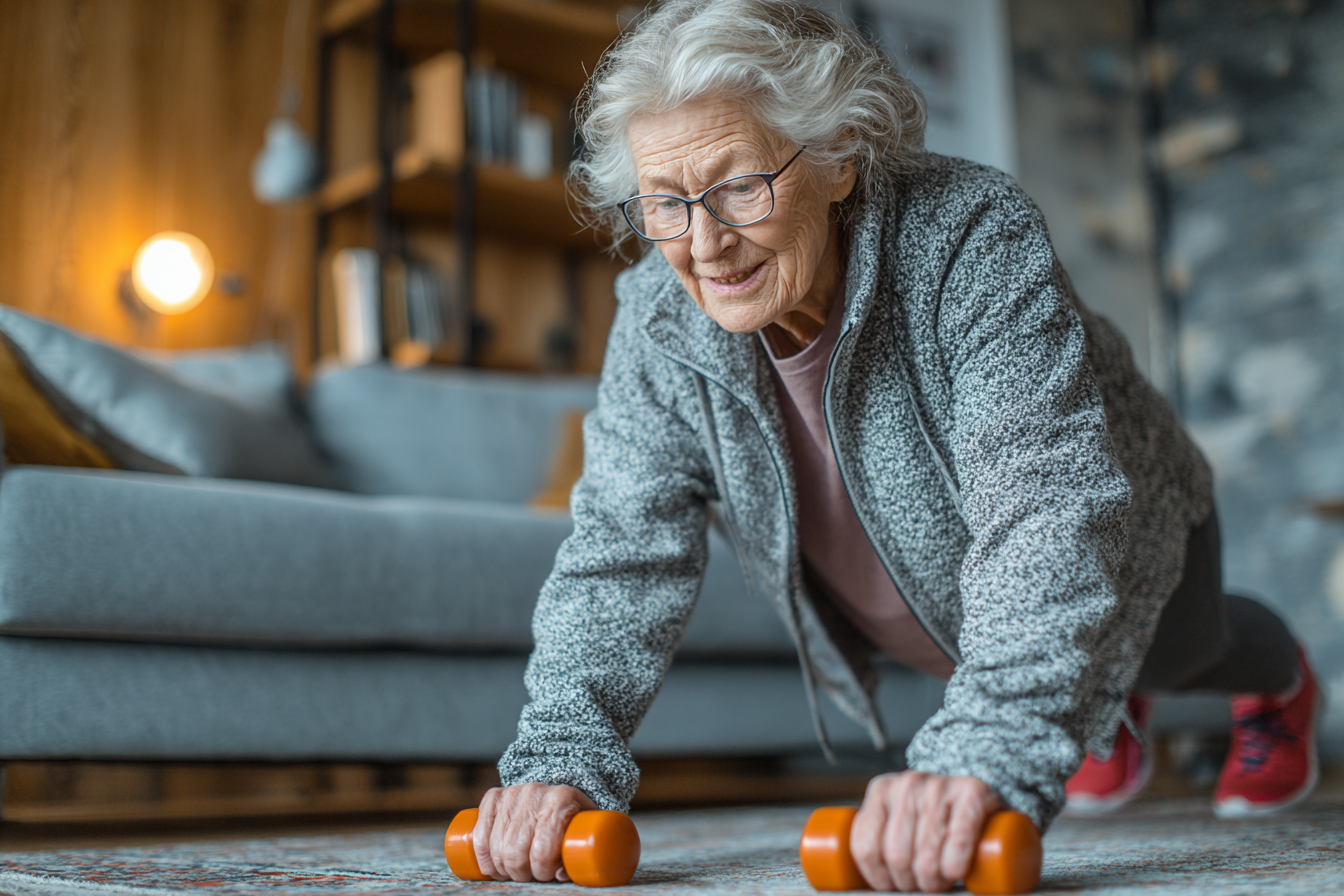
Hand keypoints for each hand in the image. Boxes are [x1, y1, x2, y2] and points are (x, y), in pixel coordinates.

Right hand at [474, 782, 598, 881]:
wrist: (555, 791)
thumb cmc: (571, 817)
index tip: (547, 874)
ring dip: (502, 869)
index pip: (543, 850)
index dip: (542, 871)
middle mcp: (534, 793)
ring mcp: (511, 794)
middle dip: (521, 873)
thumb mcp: (582, 830)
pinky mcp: (493, 797)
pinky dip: (484, 857)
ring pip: (496, 848)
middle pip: (515, 852)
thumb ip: (578, 853)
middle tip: (528, 875)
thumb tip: (561, 875)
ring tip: (513, 871)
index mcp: (561, 800)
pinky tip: (492, 866)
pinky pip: (480, 836)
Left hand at [850, 771, 1003, 891]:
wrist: (974, 794)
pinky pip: (958, 842)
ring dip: (935, 881)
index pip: (865, 848)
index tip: (891, 886)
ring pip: (926, 857)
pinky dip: (955, 865)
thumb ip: (876, 841)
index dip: (879, 879)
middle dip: (910, 883)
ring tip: (940, 878)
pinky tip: (956, 871)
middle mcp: (906, 784)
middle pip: (896, 855)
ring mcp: (939, 785)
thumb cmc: (931, 817)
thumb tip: (854, 889)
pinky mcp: (971, 791)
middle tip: (922, 884)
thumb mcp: (896, 820)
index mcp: (880, 791)